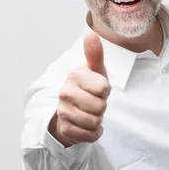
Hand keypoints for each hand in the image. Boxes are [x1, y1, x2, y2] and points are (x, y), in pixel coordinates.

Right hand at [50, 31, 110, 146]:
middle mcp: (65, 92)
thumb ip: (95, 54)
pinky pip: (90, 135)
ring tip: (90, 113)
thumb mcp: (95, 70)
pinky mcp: (65, 128)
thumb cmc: (88, 87)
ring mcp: (63, 111)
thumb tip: (90, 33)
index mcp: (75, 76)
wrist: (71, 110)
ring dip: (97, 120)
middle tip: (93, 103)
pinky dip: (94, 133)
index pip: (103, 89)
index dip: (105, 91)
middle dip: (101, 108)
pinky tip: (88, 126)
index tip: (98, 89)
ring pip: (95, 122)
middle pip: (100, 107)